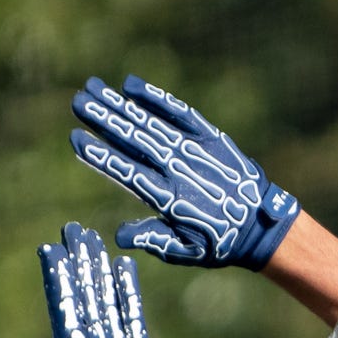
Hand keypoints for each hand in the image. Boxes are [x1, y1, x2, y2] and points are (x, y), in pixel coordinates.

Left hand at [11, 222, 159, 337]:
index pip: (63, 303)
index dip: (57, 275)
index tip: (50, 246)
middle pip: (82, 292)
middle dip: (78, 261)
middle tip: (73, 228)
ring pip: (104, 297)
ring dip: (98, 270)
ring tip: (95, 240)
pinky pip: (131, 314)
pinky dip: (127, 291)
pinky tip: (123, 268)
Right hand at [70, 75, 299, 268]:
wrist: (261, 224)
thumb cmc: (219, 243)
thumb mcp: (185, 252)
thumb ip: (153, 240)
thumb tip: (119, 236)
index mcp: (168, 199)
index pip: (126, 172)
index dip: (99, 155)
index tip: (76, 139)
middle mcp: (178, 169)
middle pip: (133, 139)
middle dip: (103, 119)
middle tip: (77, 101)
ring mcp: (194, 149)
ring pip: (150, 122)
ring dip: (120, 105)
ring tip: (93, 88)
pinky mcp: (209, 136)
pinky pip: (179, 112)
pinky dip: (155, 98)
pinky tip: (131, 86)